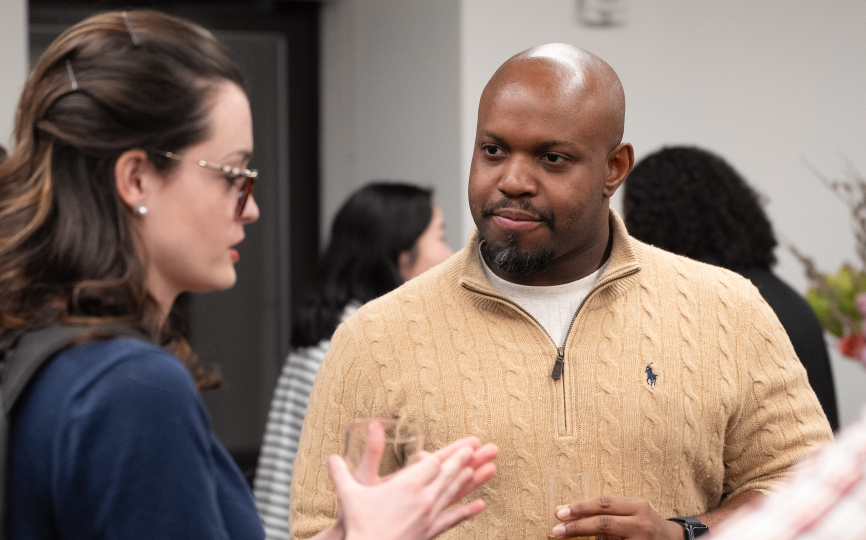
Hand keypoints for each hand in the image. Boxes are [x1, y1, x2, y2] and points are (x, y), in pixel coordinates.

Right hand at [328, 425, 497, 539]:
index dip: (450, 452)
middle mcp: (423, 497)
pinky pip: (453, 519)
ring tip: (480, 468)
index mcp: (406, 484)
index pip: (433, 462)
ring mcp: (429, 515)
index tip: (465, 443)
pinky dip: (467, 511)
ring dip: (468, 479)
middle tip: (480, 448)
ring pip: (453, 493)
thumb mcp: (349, 495)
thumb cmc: (359, 525)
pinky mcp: (431, 531)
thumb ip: (340, 473)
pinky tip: (480, 506)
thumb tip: (330, 457)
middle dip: (465, 459)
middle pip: (449, 473)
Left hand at [551, 496, 683, 539]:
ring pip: (607, 539)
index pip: (603, 504)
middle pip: (604, 523)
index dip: (580, 508)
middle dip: (578, 526)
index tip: (559, 512)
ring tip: (565, 536)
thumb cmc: (644, 524)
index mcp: (637, 506)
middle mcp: (641, 523)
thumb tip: (569, 514)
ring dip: (584, 538)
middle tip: (557, 529)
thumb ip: (606, 513)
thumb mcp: (630, 512)